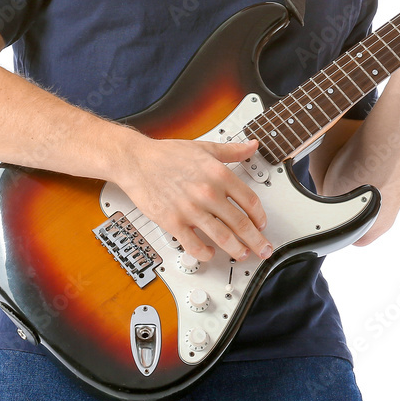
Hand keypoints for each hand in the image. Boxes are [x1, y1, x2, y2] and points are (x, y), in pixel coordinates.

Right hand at [117, 135, 272, 263]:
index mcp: (218, 174)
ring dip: (236, 250)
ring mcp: (190, 209)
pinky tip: (209, 253)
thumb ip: (232, 150)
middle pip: (240, 223)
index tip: (262, 224)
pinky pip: (194, 245)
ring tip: (242, 254)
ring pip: (222, 237)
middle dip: (255, 240)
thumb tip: (252, 146)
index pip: (250, 201)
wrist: (137, 161)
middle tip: (263, 249)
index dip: (260, 217)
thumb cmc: (168, 155)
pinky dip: (205, 253)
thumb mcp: (205, 148)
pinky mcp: (173, 222)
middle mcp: (207, 192)